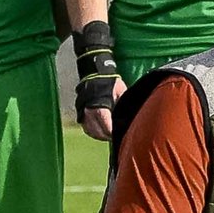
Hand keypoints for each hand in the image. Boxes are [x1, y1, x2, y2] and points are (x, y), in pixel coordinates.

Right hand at [73, 21, 121, 141]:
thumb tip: (133, 119)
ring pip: (91, 131)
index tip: (120, 136)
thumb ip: (124, 106)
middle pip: (97, 131)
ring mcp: (83, 113)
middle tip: (118, 137)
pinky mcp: (80, 114)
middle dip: (108, 136)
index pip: (105, 125)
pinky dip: (94, 132)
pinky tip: (103, 133)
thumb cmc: (111, 84)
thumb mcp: (121, 94)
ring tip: (111, 136)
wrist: (96, 74)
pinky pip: (87, 128)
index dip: (113, 132)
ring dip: (101, 136)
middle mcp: (88, 110)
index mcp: (99, 106)